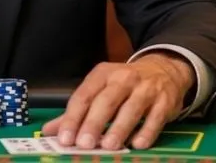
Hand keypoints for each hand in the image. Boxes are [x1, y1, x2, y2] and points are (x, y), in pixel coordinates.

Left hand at [42, 54, 194, 150]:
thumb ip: (78, 110)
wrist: (164, 69)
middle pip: (106, 100)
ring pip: (131, 108)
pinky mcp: (164, 100)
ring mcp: (145, 88)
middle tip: (84, 143)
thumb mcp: (101, 89)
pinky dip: (146, 131)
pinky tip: (137, 144)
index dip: (73, 117)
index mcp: (102, 74)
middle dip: (94, 122)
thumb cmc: (126, 83)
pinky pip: (155, 117)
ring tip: (109, 146)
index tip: (65, 138)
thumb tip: (51, 130)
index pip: (84, 95)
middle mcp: (123, 78)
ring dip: (119, 128)